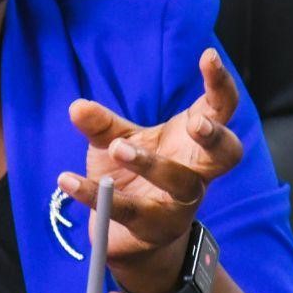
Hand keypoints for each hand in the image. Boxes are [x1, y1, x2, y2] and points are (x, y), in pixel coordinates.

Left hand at [56, 48, 244, 292]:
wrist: (131, 235)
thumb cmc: (133, 176)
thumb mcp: (116, 141)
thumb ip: (101, 124)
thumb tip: (76, 106)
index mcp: (194, 141)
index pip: (220, 109)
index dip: (219, 84)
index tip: (207, 56)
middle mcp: (197, 172)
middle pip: (226, 154)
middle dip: (215, 137)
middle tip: (195, 123)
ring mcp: (180, 203)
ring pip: (179, 183)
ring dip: (150, 163)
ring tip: (118, 147)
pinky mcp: (153, 228)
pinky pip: (126, 210)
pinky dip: (92, 194)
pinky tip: (66, 179)